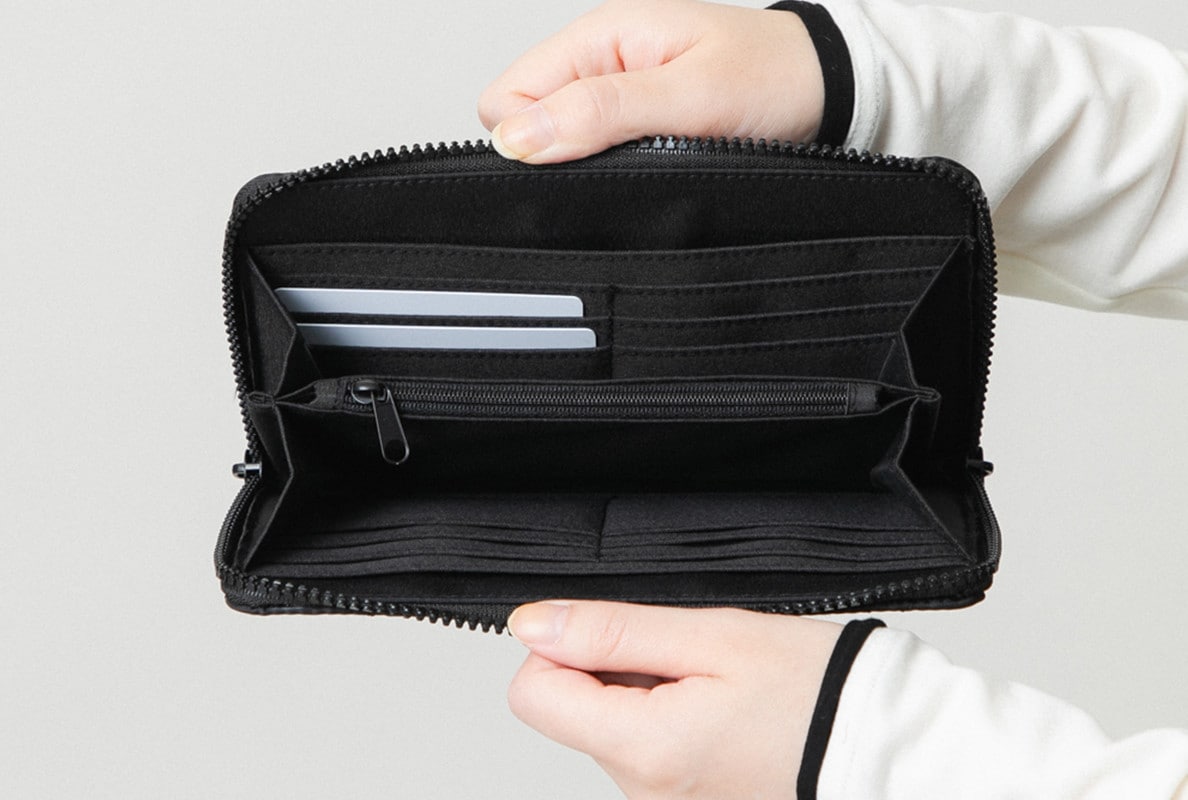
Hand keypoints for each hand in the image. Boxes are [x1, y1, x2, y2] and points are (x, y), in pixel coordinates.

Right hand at [478, 0, 824, 162]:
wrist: (831, 87)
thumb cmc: (775, 78)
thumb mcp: (690, 95)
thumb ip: (603, 112)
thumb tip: (519, 136)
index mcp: (599, 36)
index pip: (505, 97)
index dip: (527, 139)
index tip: (576, 161)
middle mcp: (599, 62)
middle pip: (525, 123)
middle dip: (557, 156)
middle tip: (623, 162)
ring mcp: (616, 95)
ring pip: (558, 144)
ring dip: (589, 168)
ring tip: (649, 165)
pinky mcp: (636, 125)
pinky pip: (594, 156)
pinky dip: (612, 174)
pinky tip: (651, 173)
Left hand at [506, 600, 842, 799]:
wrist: (884, 745)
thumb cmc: (816, 692)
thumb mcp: (712, 636)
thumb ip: (612, 631)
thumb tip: (533, 625)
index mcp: (643, 750)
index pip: (532, 694)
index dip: (564, 649)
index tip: (621, 634)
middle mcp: (642, 792)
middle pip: (574, 708)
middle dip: (618, 667)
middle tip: (692, 657)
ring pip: (612, 724)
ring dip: (649, 690)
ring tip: (717, 683)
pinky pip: (648, 746)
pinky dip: (672, 716)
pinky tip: (723, 707)